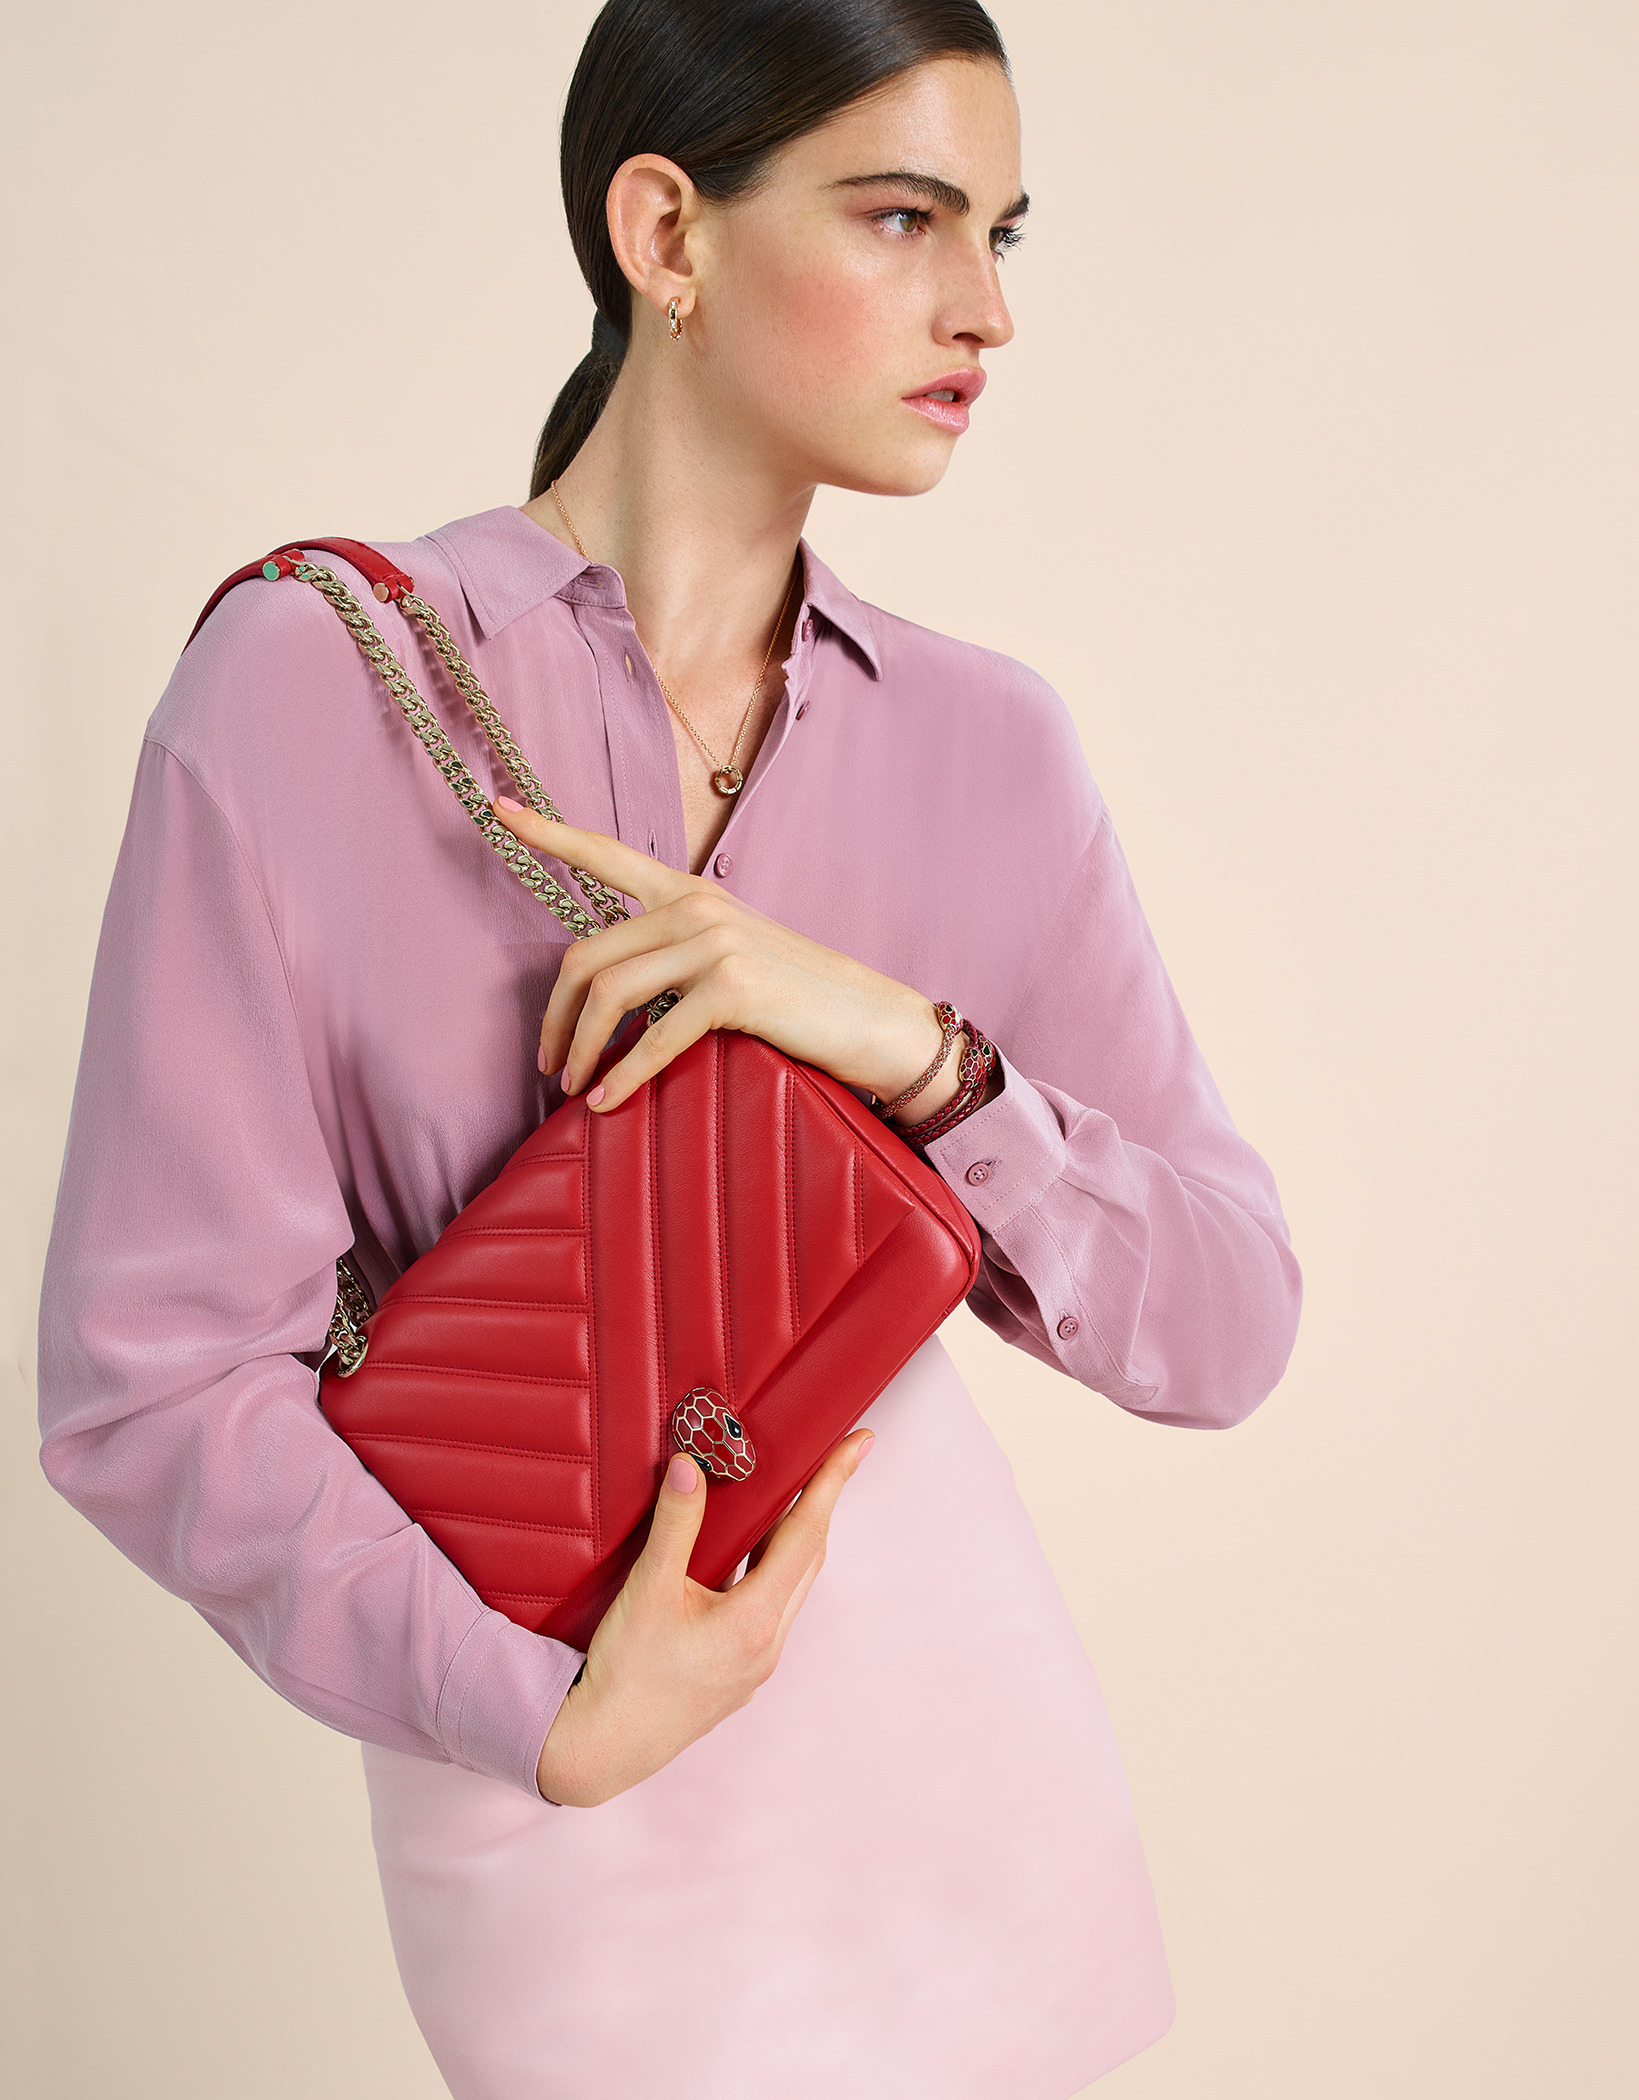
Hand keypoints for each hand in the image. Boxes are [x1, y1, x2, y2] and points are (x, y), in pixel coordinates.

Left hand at [490, 802, 959, 1118]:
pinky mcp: (733, 986)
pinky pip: (656, 1035)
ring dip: (580, 1049)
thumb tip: (608, 996)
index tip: (498, 809)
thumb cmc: (796, 1001)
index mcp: (689, 892)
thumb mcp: (728, 959)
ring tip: (572, 1087)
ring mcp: (715, 941)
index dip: (548, 832)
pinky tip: (607, 1102)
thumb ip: (673, 957)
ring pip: (609, 993)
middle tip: (549, 1064)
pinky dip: (623, 1075)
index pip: (607, 854)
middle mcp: (696, 905)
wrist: (870, 1021)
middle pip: (586, 954)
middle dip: (555, 1016)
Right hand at [535, 1427, 876, 1806]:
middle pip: (806, 1558)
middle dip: (817, 1505)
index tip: (859, 1444)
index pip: (807, 1534)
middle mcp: (767, 1644)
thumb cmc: (626, 1674)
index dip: (832, 1483)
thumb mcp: (648, 1590)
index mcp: (755, 1620)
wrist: (601, 1747)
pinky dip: (765, 1572)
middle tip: (823, 1461)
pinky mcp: (738, 1674)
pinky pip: (767, 1610)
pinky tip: (740, 1558)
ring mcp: (756, 1664)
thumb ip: (675, 1524)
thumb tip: (691, 1467)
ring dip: (789, 1541)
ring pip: (788, 1586)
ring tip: (779, 1499)